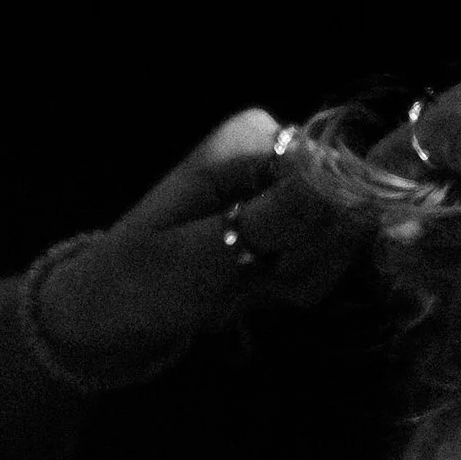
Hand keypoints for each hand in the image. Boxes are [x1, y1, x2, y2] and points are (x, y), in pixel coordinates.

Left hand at [42, 110, 353, 363]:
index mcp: (253, 139)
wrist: (109, 320)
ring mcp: (285, 190)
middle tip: (247, 281)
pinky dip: (293, 289)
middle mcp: (277, 153)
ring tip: (240, 290)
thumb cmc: (142, 283)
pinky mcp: (289, 225)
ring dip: (296, 281)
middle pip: (346, 212)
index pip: (340, 180)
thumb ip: (276, 219)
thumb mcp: (204, 255)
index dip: (316, 233)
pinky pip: (324, 261)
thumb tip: (351, 188)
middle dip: (303, 263)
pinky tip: (253, 294)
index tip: (270, 264)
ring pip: (339, 243)